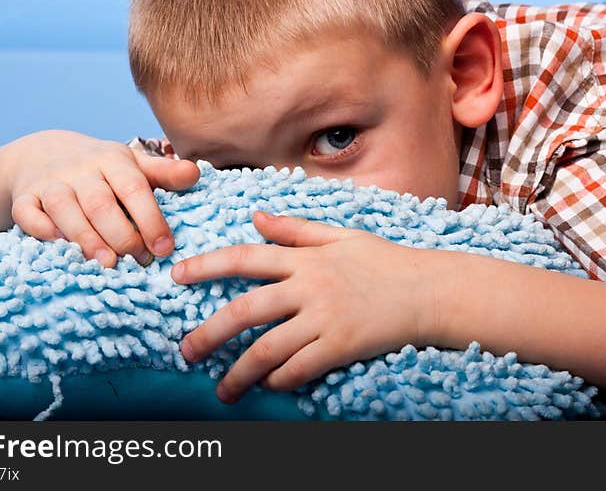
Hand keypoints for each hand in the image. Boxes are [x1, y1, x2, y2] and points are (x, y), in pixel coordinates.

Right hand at [7, 129, 199, 266]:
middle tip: (139, 262)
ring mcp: (49, 183)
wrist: (43, 153)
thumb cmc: (101, 168)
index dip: (151, 219)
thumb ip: (164, 174)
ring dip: (86, 239)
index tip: (165, 248)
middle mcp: (80, 169)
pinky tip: (63, 249)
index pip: (134, 188)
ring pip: (64, 210)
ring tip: (108, 265)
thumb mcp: (133, 165)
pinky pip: (28, 215)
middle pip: (101, 204)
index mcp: (113, 160)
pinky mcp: (24, 197)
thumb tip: (195, 174)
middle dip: (122, 236)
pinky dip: (42, 231)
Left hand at [170, 210, 441, 403]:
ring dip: (238, 372)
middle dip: (209, 333)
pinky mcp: (341, 347)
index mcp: (305, 258)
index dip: (206, 266)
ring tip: (222, 389)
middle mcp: (309, 287)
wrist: (429, 291)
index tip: (176, 276)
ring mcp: (324, 319)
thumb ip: (295, 228)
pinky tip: (267, 386)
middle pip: (245, 310)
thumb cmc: (386, 261)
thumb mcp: (341, 236)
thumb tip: (256, 216)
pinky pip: (300, 368)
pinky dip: (279, 380)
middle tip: (185, 351)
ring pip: (267, 349)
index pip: (245, 257)